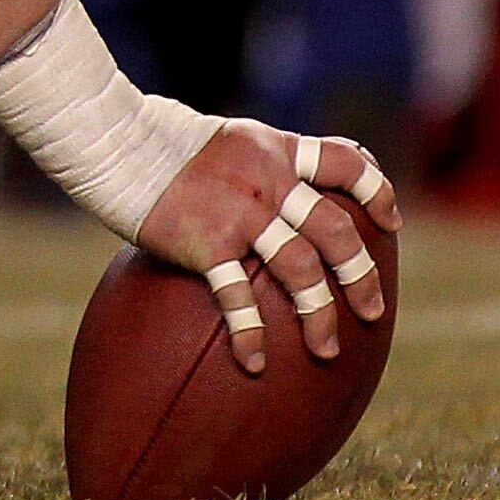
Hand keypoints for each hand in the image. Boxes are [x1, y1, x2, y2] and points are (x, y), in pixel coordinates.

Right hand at [133, 122, 396, 374]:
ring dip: (320, 314)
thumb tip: (287, 186)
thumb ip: (261, 160)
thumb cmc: (159, 139)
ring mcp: (239, 214)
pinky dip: (249, 333)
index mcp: (275, 150)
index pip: (347, 163)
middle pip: (336, 231)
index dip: (376, 191)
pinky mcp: (205, 243)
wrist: (109, 139)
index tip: (391, 221)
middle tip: (371, 311)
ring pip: (301, 269)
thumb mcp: (225, 138)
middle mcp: (268, 181)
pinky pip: (237, 296)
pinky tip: (254, 362)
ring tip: (326, 349)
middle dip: (361, 276)